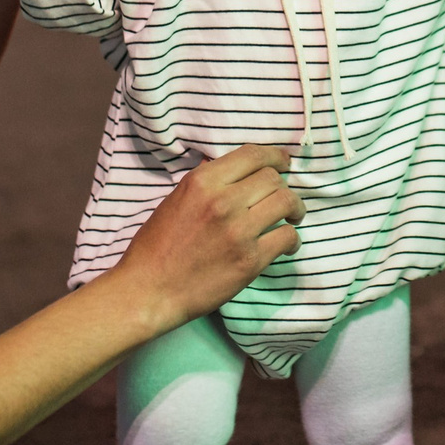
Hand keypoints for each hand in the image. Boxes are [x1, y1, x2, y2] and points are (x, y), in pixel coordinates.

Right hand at [110, 146, 303, 330]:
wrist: (149, 290)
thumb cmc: (157, 246)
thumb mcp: (176, 199)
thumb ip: (205, 181)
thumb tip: (227, 166)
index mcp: (202, 182)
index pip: (253, 155)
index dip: (275, 156)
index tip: (283, 162)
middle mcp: (222, 201)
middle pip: (273, 178)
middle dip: (283, 185)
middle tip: (283, 198)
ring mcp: (238, 231)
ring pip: (286, 203)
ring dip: (295, 208)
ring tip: (292, 217)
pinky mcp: (250, 260)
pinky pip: (286, 237)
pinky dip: (292, 239)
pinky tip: (287, 243)